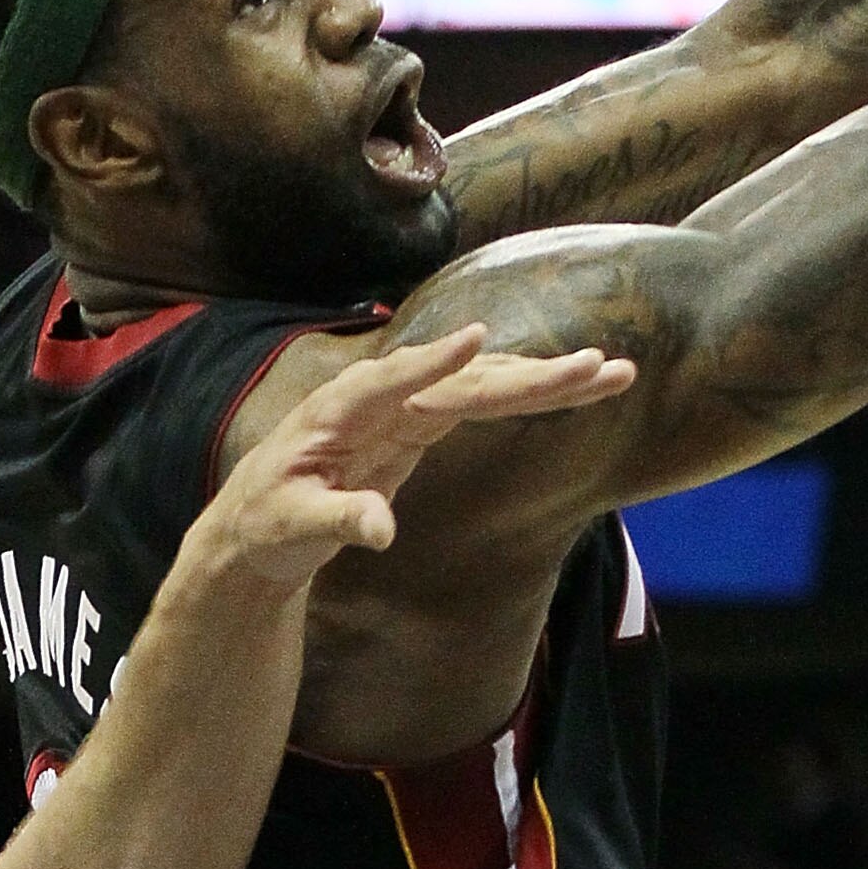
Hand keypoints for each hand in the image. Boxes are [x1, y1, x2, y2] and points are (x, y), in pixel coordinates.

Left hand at [186, 326, 637, 595]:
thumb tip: (380, 529)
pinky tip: (575, 384)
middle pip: (462, 380)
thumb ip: (333, 521)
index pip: (390, 381)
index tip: (476, 339)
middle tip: (592, 365)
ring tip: (609, 372)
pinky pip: (483, 402)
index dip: (432, 362)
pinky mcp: (423, 422)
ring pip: (485, 385)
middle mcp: (380, 397)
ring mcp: (407, 405)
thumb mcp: (286, 527)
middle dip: (528, 375)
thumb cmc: (265, 520)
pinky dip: (527, 394)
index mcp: (339, 411)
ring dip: (546, 380)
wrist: (258, 519)